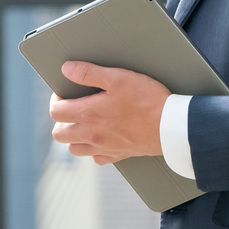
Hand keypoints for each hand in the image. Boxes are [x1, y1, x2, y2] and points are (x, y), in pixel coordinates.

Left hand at [48, 61, 168, 164]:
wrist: (171, 126)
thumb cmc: (147, 100)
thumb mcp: (118, 78)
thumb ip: (89, 73)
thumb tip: (66, 69)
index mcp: (89, 114)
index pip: (56, 112)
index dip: (56, 100)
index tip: (65, 93)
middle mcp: (92, 135)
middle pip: (59, 134)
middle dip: (61, 120)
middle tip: (73, 108)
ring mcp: (105, 147)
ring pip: (74, 149)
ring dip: (74, 136)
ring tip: (84, 122)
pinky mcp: (119, 155)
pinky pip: (96, 158)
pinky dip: (94, 150)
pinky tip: (102, 137)